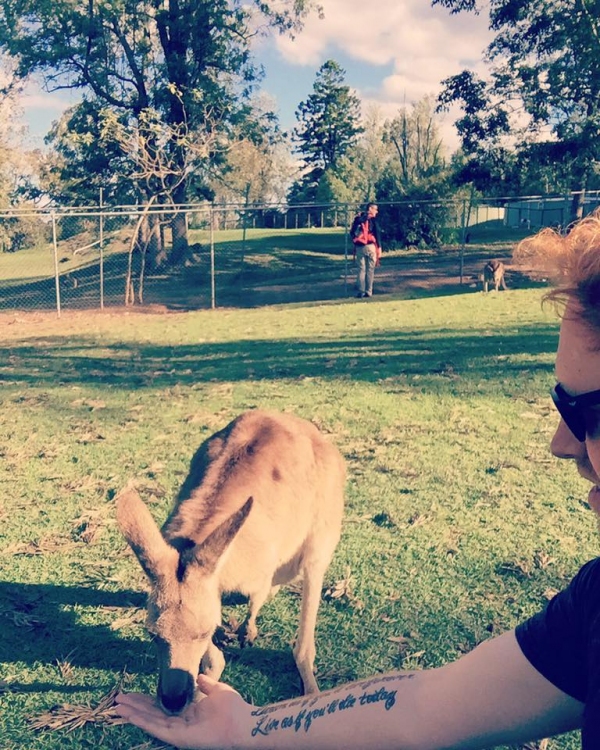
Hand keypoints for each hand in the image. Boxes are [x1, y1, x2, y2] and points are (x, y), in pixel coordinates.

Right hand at [114, 674, 248, 748]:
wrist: (243, 722)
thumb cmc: (234, 708)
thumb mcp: (217, 691)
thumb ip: (206, 685)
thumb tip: (198, 677)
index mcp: (189, 712)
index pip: (162, 706)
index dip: (147, 700)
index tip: (133, 693)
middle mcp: (181, 723)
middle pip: (152, 713)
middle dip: (135, 706)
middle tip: (118, 699)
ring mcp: (179, 731)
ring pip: (151, 721)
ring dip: (134, 713)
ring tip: (118, 706)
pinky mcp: (179, 738)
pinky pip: (157, 729)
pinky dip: (142, 721)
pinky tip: (130, 715)